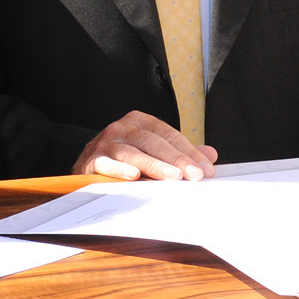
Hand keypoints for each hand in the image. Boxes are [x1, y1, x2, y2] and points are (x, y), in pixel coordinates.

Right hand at [76, 110, 213, 180]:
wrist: (88, 165)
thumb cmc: (123, 159)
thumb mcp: (153, 152)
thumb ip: (180, 153)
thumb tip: (210, 155)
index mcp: (139, 122)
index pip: (168, 134)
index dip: (188, 151)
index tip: (205, 169)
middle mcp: (122, 128)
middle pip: (153, 141)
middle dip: (176, 159)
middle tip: (194, 175)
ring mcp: (105, 143)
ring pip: (133, 152)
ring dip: (154, 165)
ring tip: (173, 176)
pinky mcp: (92, 160)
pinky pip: (107, 164)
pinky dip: (120, 170)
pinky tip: (134, 176)